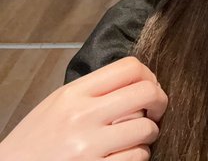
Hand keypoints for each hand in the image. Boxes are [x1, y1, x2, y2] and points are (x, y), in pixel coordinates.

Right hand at [0, 56, 167, 160]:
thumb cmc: (36, 141)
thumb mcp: (58, 103)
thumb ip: (94, 90)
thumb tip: (137, 81)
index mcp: (74, 93)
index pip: (129, 67)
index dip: (149, 75)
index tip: (149, 87)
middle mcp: (82, 116)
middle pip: (147, 93)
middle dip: (159, 102)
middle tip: (154, 111)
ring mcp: (89, 146)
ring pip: (147, 128)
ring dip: (149, 133)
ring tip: (136, 137)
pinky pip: (138, 157)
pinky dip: (139, 155)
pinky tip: (125, 154)